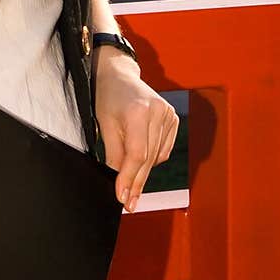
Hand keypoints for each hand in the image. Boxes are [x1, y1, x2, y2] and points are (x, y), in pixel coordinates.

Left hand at [92, 49, 179, 211]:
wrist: (119, 76)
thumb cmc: (107, 98)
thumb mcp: (105, 125)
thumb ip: (113, 154)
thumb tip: (118, 184)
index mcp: (139, 111)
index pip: (137, 154)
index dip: (129, 178)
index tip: (122, 197)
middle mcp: (159, 112)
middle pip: (149, 158)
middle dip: (137, 183)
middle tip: (129, 203)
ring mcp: (170, 115)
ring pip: (157, 157)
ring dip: (144, 173)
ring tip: (130, 186)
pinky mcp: (174, 119)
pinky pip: (163, 150)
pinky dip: (152, 159)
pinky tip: (141, 161)